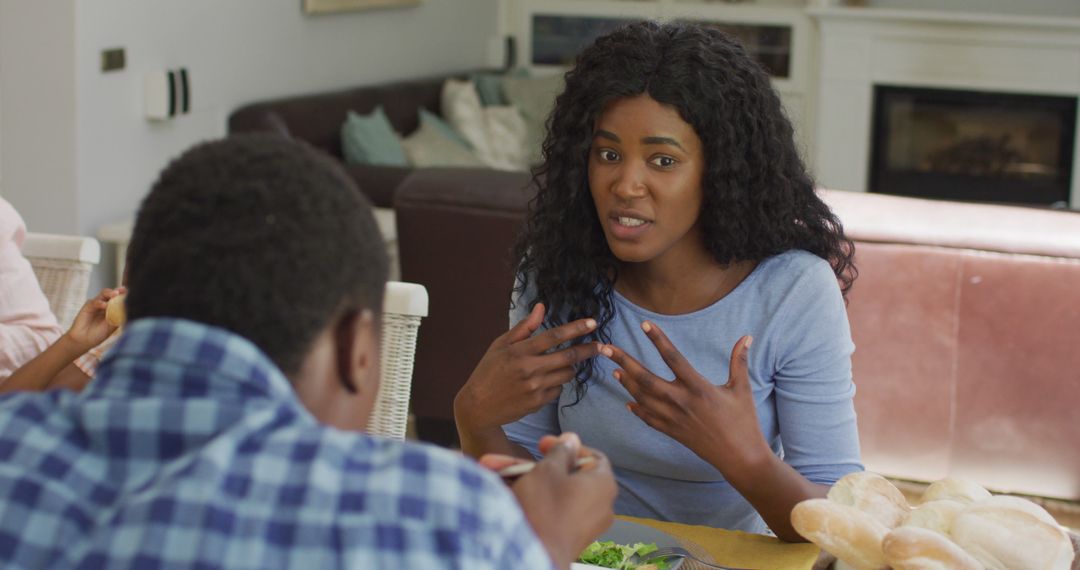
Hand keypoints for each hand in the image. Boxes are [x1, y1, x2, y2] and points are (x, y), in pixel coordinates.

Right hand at [64, 287, 124, 352]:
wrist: (84, 340)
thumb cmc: (99, 334)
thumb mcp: (112, 325)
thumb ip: (118, 316)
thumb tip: (128, 308)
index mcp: (114, 308)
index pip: (120, 299)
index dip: (125, 294)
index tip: (130, 292)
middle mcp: (106, 304)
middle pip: (113, 294)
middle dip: (119, 291)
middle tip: (124, 290)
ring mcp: (97, 304)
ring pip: (104, 294)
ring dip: (110, 293)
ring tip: (115, 294)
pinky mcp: (88, 306)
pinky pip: (94, 302)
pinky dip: (100, 303)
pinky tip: (104, 305)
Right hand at [455, 303, 599, 431]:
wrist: (478, 406)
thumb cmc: (488, 371)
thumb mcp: (501, 345)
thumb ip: (524, 327)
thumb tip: (541, 307)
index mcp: (520, 351)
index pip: (554, 336)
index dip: (576, 328)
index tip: (593, 323)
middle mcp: (529, 369)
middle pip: (569, 357)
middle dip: (588, 350)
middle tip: (600, 345)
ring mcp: (535, 388)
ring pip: (567, 374)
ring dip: (570, 368)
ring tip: (561, 364)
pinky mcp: (538, 403)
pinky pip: (558, 390)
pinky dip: (556, 383)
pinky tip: (544, 382)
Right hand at [503, 433, 616, 568]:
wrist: (533, 555)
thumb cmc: (544, 508)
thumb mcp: (548, 470)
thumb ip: (561, 451)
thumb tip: (572, 440)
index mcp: (603, 484)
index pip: (592, 457)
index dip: (568, 447)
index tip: (543, 444)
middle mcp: (600, 506)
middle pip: (566, 476)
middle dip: (531, 466)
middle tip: (508, 460)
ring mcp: (585, 524)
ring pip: (553, 493)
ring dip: (524, 481)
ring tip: (493, 473)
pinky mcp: (568, 538)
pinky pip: (551, 511)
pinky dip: (530, 500)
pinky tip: (503, 493)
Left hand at [601, 322, 771, 479]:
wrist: (740, 457)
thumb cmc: (744, 422)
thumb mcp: (742, 389)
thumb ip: (739, 361)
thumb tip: (746, 337)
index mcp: (698, 387)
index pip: (673, 357)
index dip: (658, 339)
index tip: (643, 324)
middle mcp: (681, 401)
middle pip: (645, 378)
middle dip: (623, 361)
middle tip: (606, 348)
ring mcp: (674, 418)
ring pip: (642, 398)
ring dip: (626, 383)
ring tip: (614, 369)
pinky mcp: (672, 432)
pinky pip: (648, 419)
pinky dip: (637, 409)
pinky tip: (628, 401)